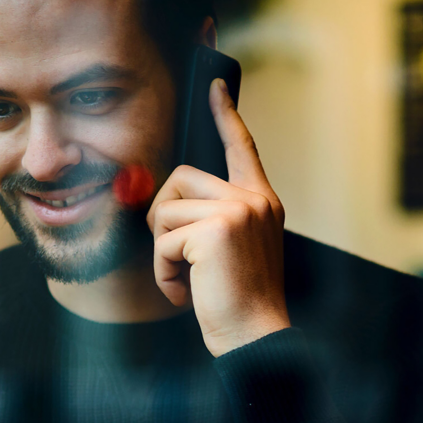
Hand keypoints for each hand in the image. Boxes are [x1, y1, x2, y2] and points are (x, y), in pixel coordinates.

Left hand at [147, 78, 289, 356]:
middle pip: (179, 177)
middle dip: (163, 220)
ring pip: (165, 210)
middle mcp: (253, 200)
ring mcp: (238, 211)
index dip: (225, 115)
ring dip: (164, 252)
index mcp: (261, 202)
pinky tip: (187, 291)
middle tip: (179, 258)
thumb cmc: (237, 300)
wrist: (253, 336)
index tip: (215, 86)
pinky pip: (162, 239)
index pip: (241, 148)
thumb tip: (162, 201)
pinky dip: (163, 271)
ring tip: (189, 280)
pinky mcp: (217, 229)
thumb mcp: (226, 252)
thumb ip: (206, 220)